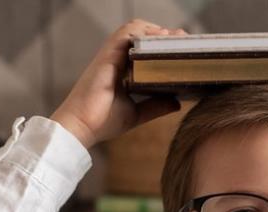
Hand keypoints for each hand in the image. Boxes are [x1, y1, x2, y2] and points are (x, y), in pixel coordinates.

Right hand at [50, 19, 186, 148]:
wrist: (81, 126)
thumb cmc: (102, 121)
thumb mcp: (136, 114)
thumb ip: (155, 106)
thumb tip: (177, 102)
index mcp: (122, 70)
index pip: (144, 49)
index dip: (163, 45)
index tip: (183, 49)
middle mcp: (117, 59)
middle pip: (143, 35)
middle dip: (165, 35)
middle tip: (186, 40)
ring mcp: (111, 55)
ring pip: (135, 29)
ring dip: (157, 30)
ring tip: (177, 37)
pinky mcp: (108, 55)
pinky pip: (126, 33)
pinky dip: (145, 31)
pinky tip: (162, 37)